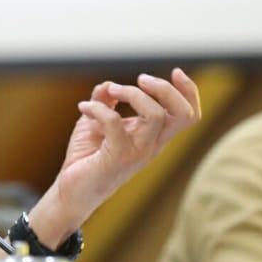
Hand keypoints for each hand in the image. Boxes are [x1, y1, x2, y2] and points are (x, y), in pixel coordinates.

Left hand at [29, 68, 200, 244]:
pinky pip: (114, 123)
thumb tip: (108, 85)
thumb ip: (106, 100)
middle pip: (182, 114)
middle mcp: (152, 145)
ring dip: (132, 93)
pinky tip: (83, 108)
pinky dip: (97, 108)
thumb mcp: (98, 121)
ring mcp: (138, 153)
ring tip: (111, 91)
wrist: (71, 190)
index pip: (189, 115)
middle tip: (140, 79)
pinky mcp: (117, 158)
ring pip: (154, 115)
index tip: (176, 71)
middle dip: (164, 88)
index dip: (190, 91)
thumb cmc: (88, 156)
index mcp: (155, 136)